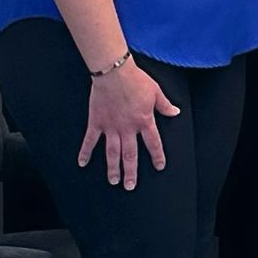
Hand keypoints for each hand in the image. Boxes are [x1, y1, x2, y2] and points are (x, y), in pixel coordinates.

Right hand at [78, 60, 178, 191]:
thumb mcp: (156, 92)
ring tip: (113, 181)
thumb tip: (175, 112)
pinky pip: (90, 140)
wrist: (114, 72)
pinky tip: (82, 163)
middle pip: (130, 154)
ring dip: (113, 168)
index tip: (159, 166)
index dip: (157, 156)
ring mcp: (111, 127)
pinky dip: (85, 152)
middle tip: (130, 186)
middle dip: (131, 171)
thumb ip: (165, 105)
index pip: (153, 143)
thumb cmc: (136, 80)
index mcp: (144, 121)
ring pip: (112, 152)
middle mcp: (127, 128)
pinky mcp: (97, 122)